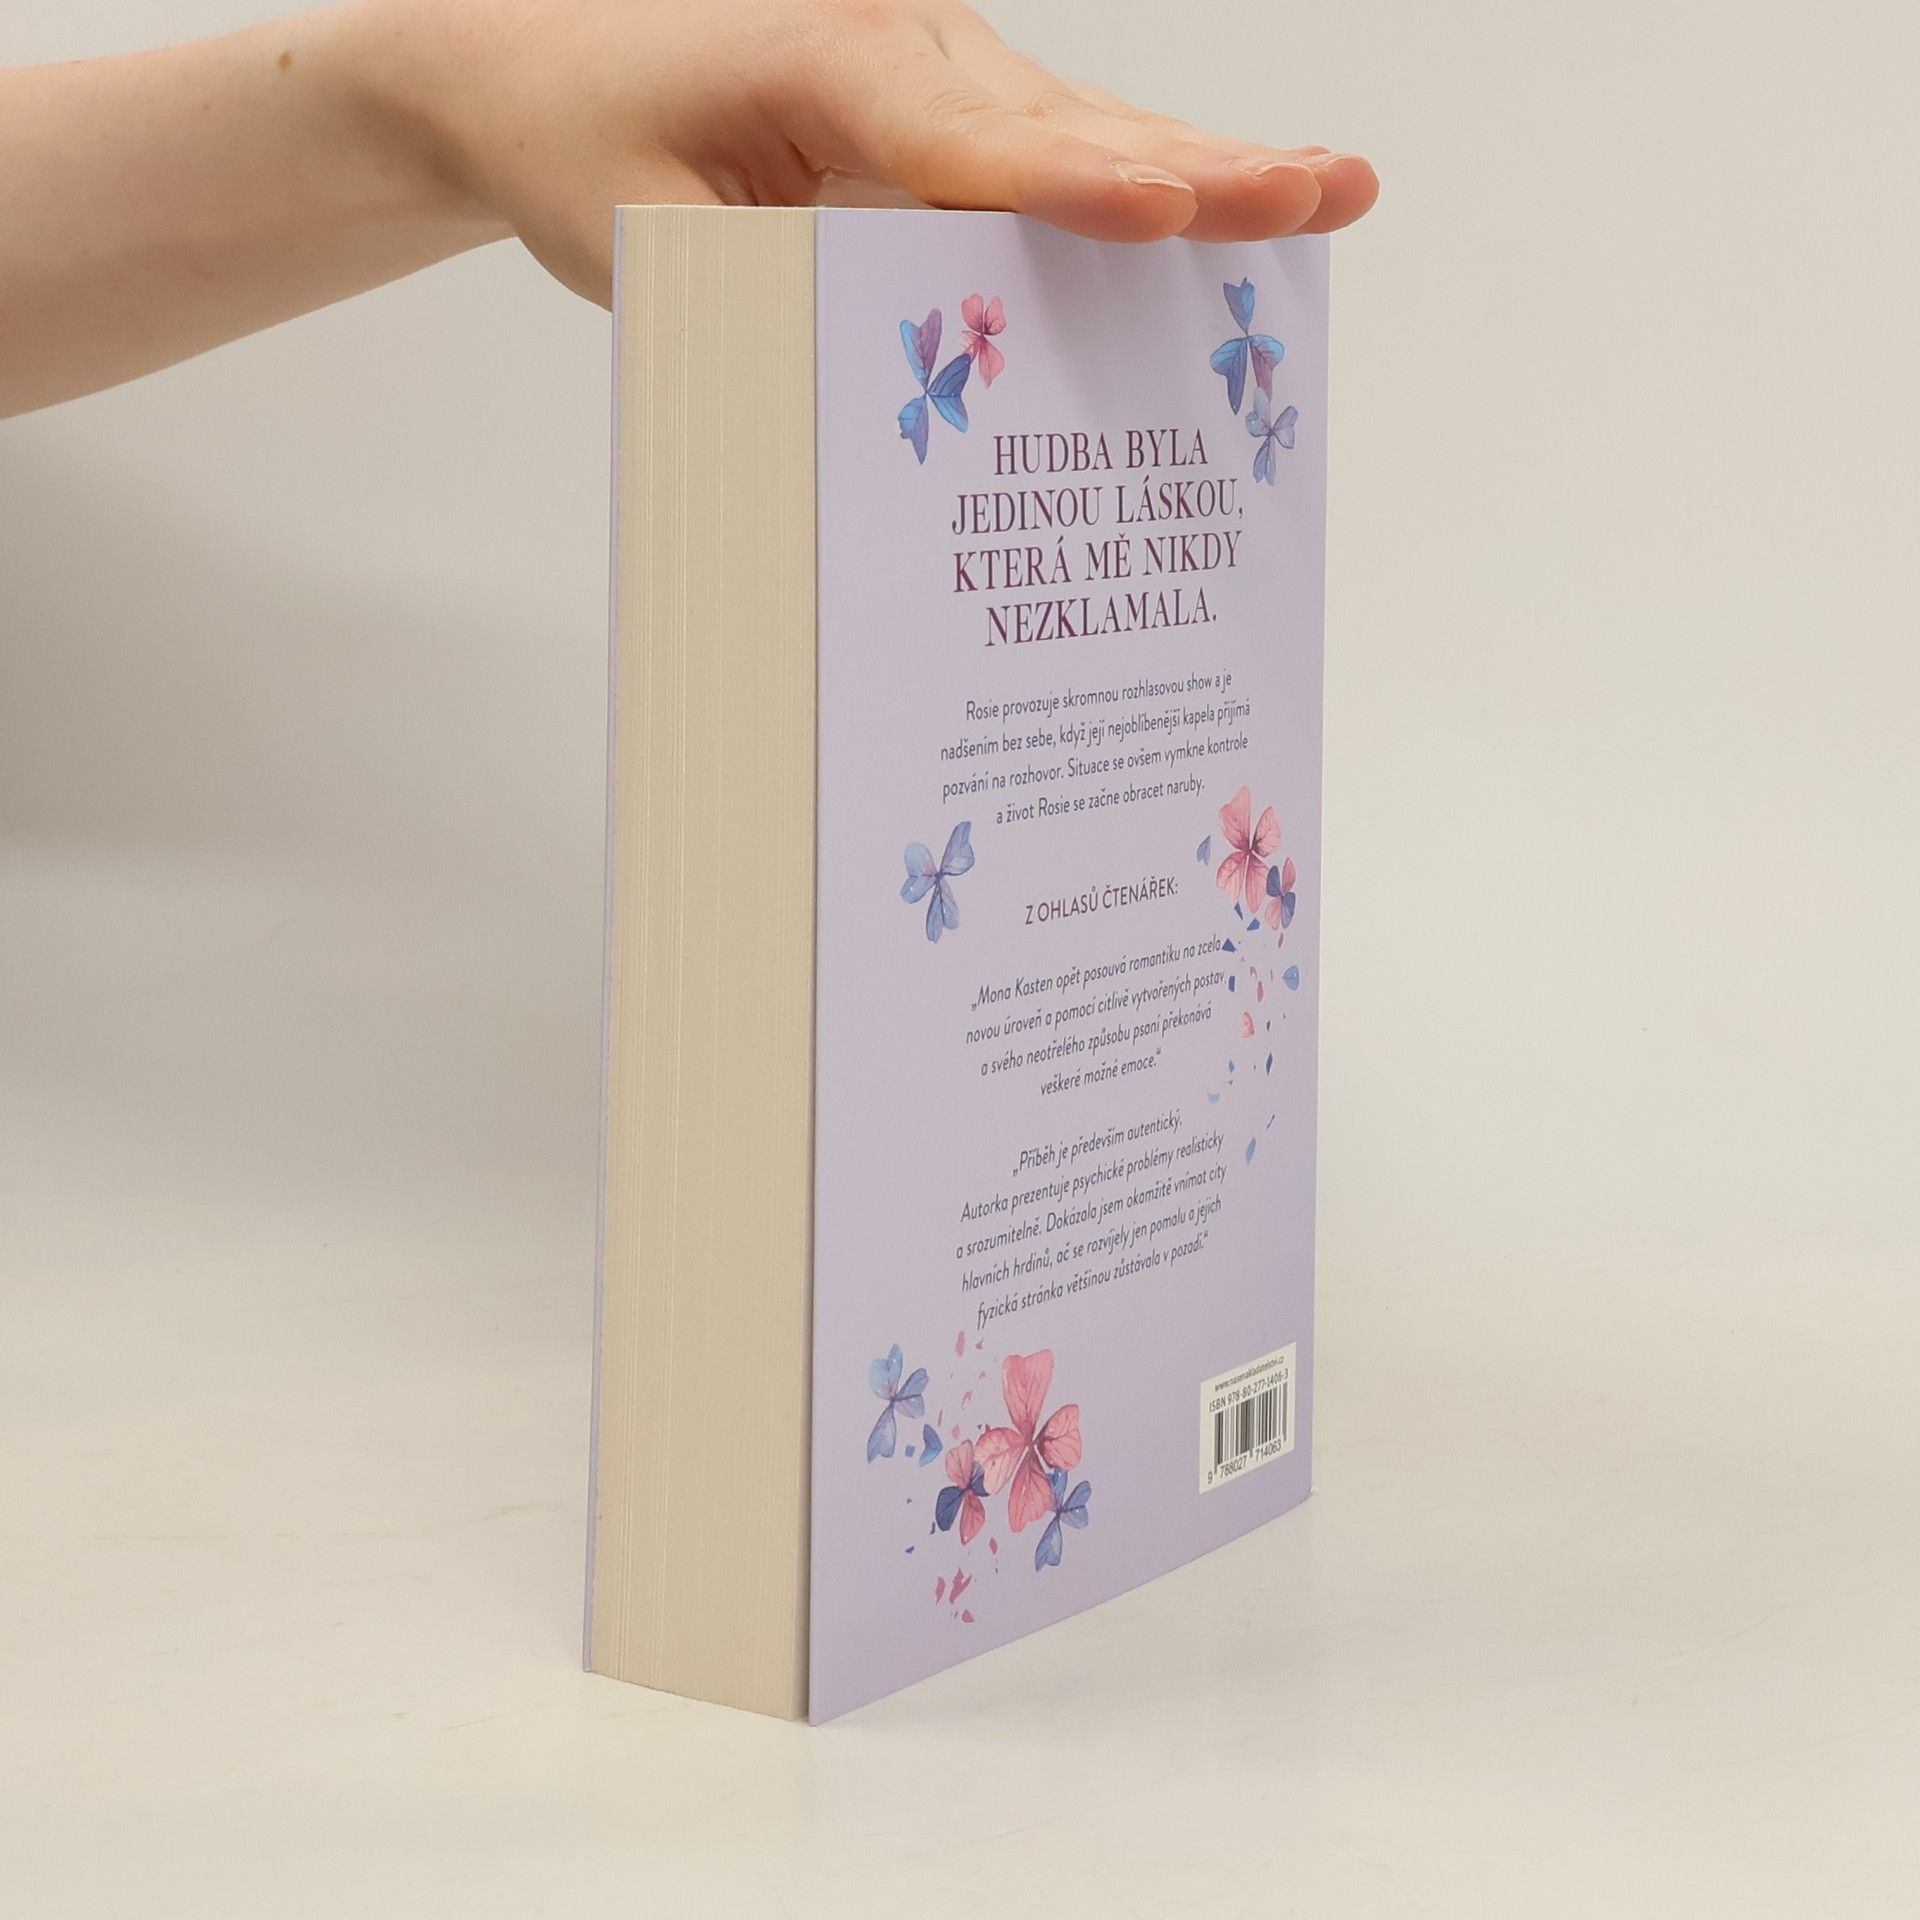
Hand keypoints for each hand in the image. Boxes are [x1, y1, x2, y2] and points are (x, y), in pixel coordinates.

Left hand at [350, 0, 1378, 304]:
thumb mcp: (641, 232)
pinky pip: (1057, 149)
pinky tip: (1230, 205)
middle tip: (1322, 190)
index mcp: (820, 59)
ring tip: (1328, 191)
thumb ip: (763, 288)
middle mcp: (901, 47)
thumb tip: (885, 384)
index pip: (964, 141)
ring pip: (1087, 126)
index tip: (1165, 206)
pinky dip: (1146, 181)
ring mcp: (935, 70)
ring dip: (1207, 167)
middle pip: (1069, 123)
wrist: (527, 59)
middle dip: (1202, 165)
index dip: (1070, 185)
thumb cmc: (575, 140)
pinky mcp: (943, 108)